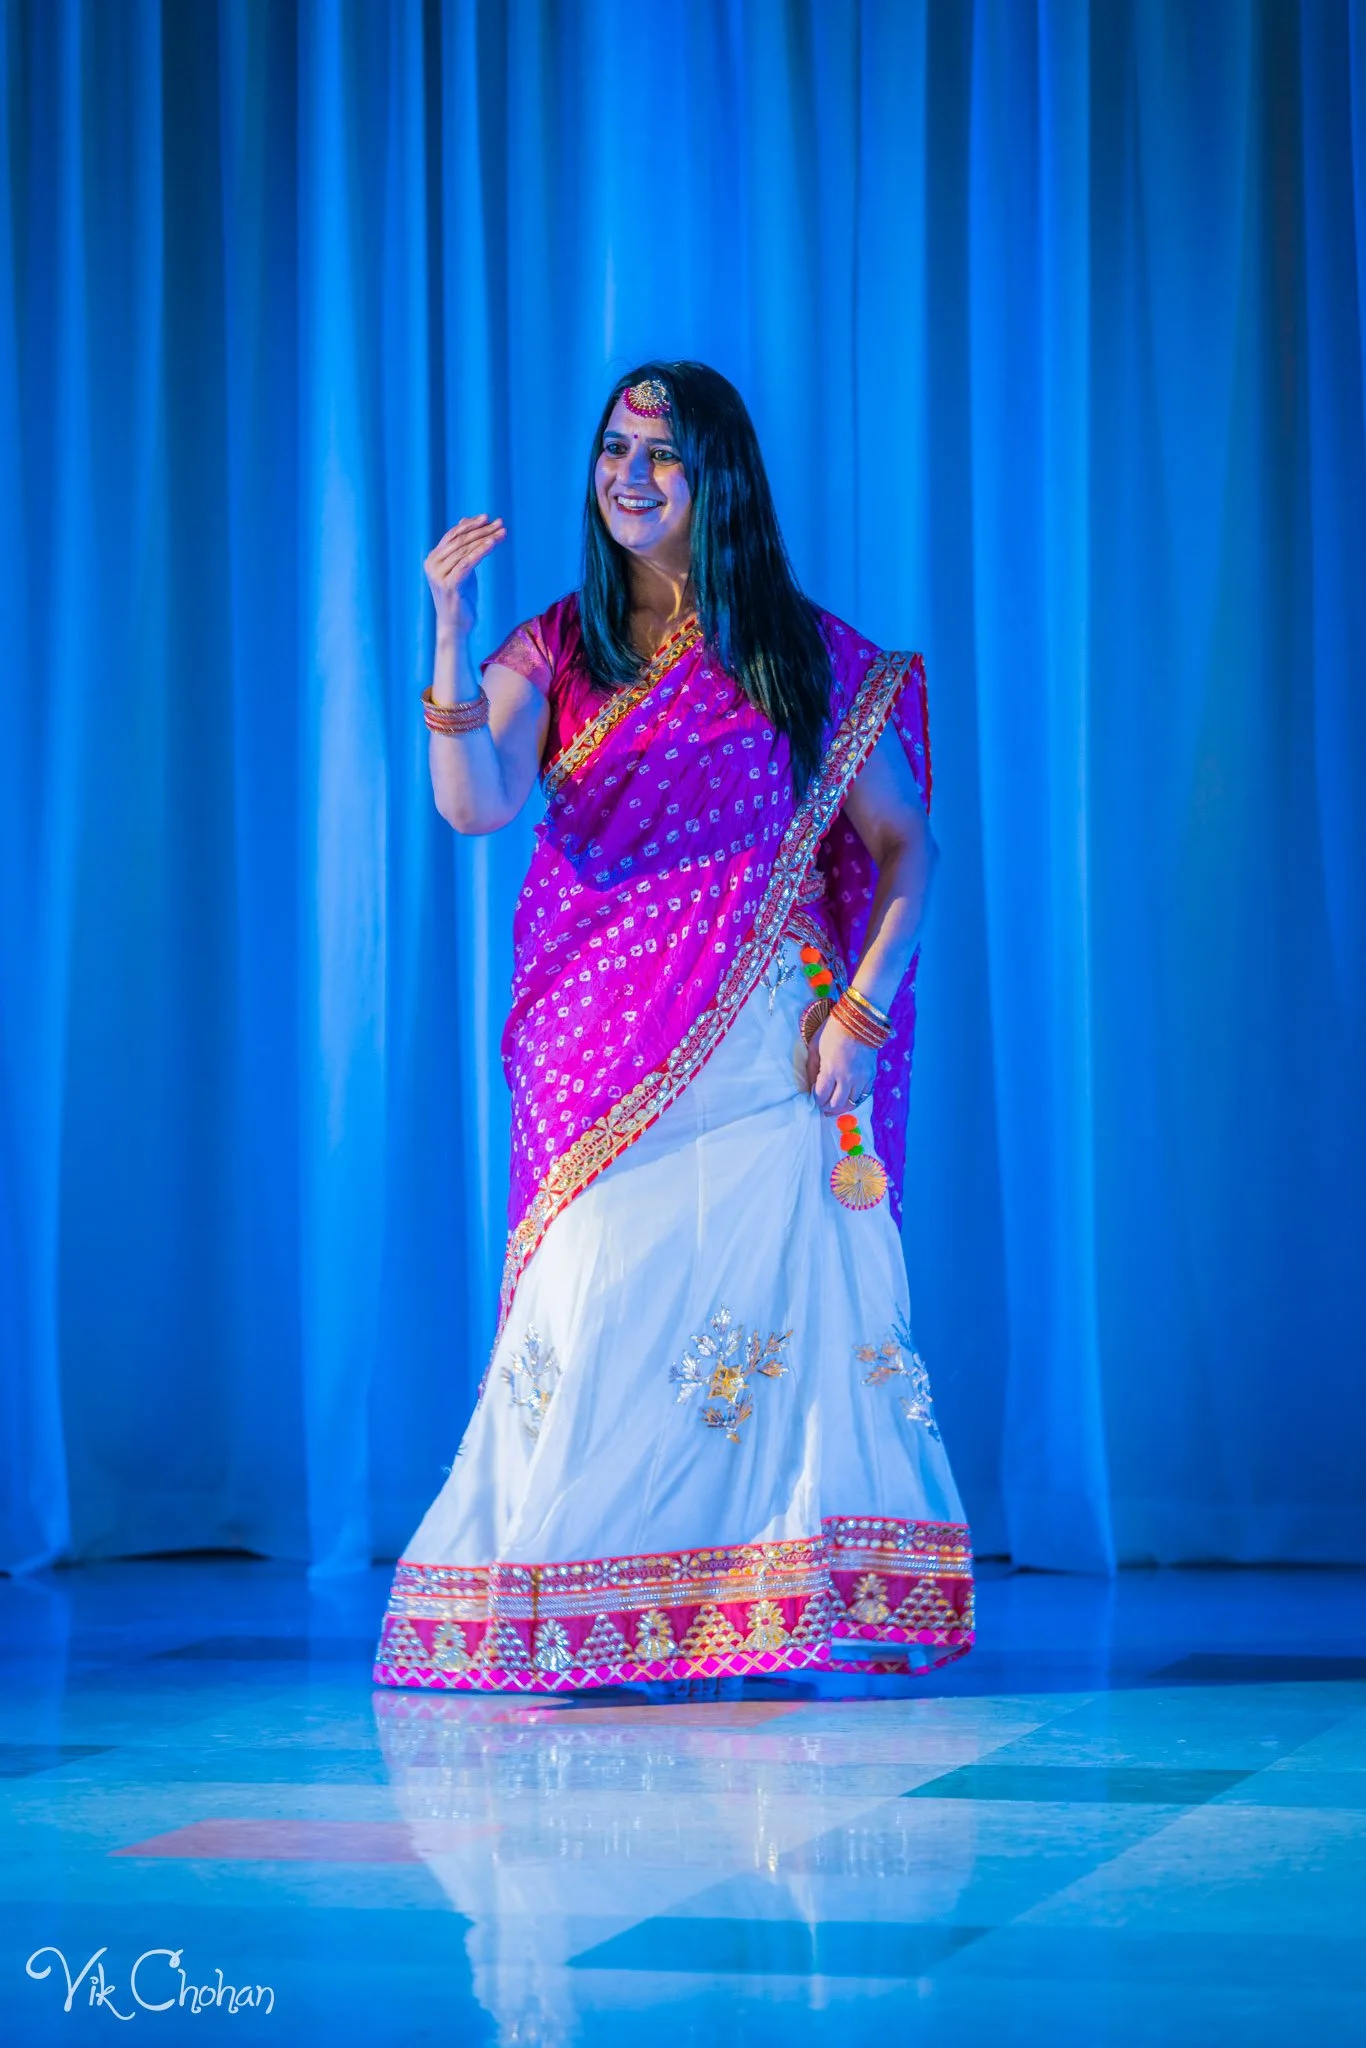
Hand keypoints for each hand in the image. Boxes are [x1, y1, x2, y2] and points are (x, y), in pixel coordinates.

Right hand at [424, 515, 505, 636]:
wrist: (455, 626)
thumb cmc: (460, 597)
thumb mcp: (462, 568)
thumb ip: (462, 547)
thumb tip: (465, 520)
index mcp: (433, 558)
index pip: (453, 535)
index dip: (471, 525)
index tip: (488, 517)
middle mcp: (432, 564)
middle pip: (460, 540)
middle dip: (482, 530)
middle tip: (500, 523)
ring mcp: (439, 574)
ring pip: (465, 550)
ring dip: (486, 539)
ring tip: (502, 532)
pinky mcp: (449, 584)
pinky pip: (467, 563)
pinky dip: (481, 552)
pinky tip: (493, 544)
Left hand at [807, 1017, 876, 1115]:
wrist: (859, 1020)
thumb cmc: (833, 1031)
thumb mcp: (815, 1048)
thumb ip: (811, 1069)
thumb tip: (810, 1087)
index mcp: (831, 1069)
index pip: (821, 1096)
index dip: (816, 1101)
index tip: (814, 1098)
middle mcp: (847, 1078)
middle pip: (836, 1104)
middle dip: (827, 1108)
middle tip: (822, 1106)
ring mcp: (862, 1078)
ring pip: (851, 1104)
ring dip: (841, 1107)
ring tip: (834, 1104)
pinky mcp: (872, 1076)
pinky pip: (863, 1096)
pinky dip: (854, 1100)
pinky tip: (848, 1097)